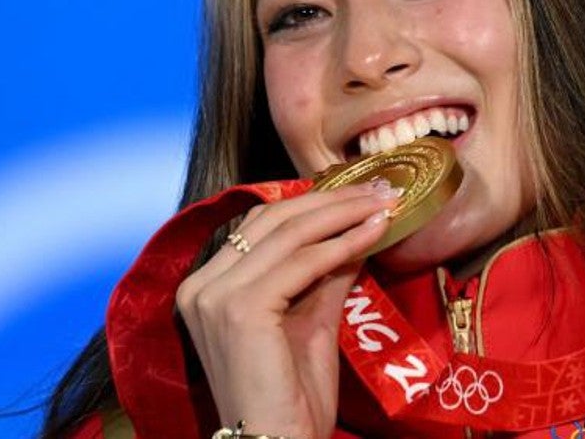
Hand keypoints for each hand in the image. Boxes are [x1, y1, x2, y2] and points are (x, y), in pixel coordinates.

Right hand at [176, 179, 397, 437]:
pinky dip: (343, 242)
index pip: (262, 224)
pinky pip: (302, 262)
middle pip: (273, 218)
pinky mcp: (239, 311)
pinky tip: (375, 233)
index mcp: (207, 285)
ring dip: (344, 213)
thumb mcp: (312, 319)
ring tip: (385, 203)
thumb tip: (357, 231)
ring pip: (289, 233)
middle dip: (333, 198)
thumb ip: (325, 274)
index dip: (314, 202)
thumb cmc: (292, 395)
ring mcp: (214, 296)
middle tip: (381, 188)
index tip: (362, 192)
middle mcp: (200, 285)